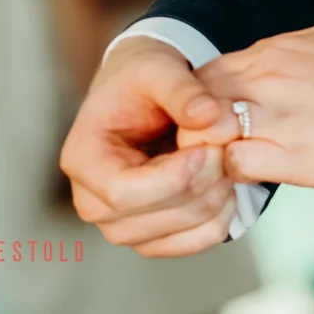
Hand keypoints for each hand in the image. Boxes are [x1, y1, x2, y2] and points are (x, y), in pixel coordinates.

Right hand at [62, 36, 242, 255]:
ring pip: (164, 239)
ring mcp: (117, 222)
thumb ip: (183, 90)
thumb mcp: (158, 68)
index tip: (208, 152)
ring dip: (207, 207)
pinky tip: (231, 191)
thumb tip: (210, 117)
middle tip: (229, 152)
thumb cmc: (144, 78)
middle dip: (195, 190)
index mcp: (83, 158)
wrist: (146, 92)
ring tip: (230, 165)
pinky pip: (181, 246)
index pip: (121, 191)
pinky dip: (213, 225)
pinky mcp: (147, 232)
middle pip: (143, 220)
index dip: (171, 179)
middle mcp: (91, 199)